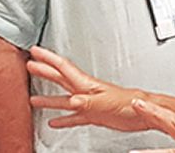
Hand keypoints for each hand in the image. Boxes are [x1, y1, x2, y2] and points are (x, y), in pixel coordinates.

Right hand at [26, 45, 145, 131]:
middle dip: (44, 72)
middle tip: (30, 66)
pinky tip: (56, 122)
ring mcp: (89, 103)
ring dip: (48, 99)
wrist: (144, 113)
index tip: (35, 51)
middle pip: (59, 79)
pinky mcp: (93, 115)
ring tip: (34, 99)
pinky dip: (63, 119)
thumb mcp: (106, 103)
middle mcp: (85, 91)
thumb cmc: (130, 104)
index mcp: (87, 85)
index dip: (48, 58)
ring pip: (63, 99)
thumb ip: (88, 101)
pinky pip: (73, 116)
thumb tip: (71, 101)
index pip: (63, 67)